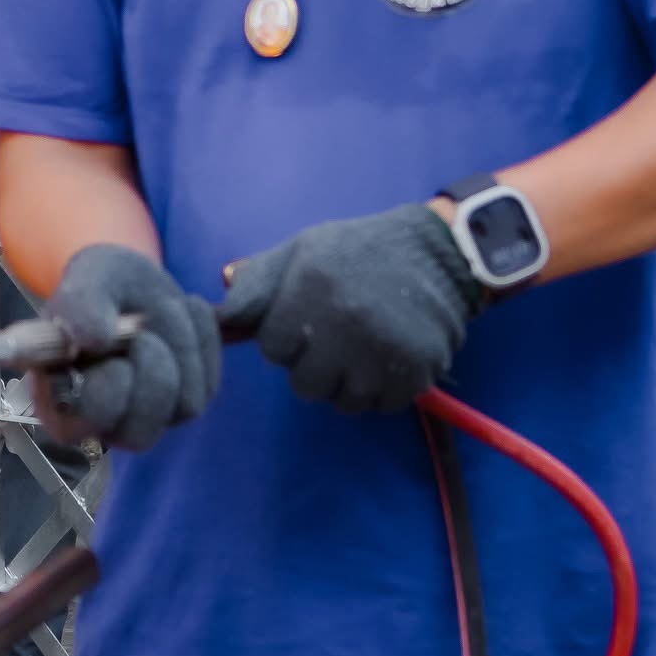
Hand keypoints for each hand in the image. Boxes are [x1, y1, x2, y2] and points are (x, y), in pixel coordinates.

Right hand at [41, 244, 220, 450]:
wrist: (136, 283)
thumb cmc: (100, 286)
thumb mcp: (86, 277)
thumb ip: (80, 304)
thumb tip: (93, 339)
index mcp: (59, 401)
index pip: (84, 424)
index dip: (105, 389)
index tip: (106, 343)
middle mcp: (104, 422)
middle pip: (139, 435)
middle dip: (151, 372)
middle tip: (142, 332)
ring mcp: (149, 418)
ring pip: (184, 407)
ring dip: (179, 346)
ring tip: (160, 311)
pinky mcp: (186, 403)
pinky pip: (208, 385)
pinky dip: (201, 341)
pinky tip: (182, 315)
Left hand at [216, 204, 486, 414]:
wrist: (437, 251)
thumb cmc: (358, 250)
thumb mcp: (303, 250)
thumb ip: (258, 281)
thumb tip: (218, 314)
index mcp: (308, 289)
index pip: (273, 349)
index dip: (286, 339)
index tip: (304, 323)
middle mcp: (342, 323)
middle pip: (305, 385)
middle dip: (314, 367)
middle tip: (335, 340)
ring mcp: (381, 351)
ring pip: (344, 401)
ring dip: (349, 382)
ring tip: (363, 348)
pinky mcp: (416, 371)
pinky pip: (381, 405)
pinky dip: (383, 389)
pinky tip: (388, 357)